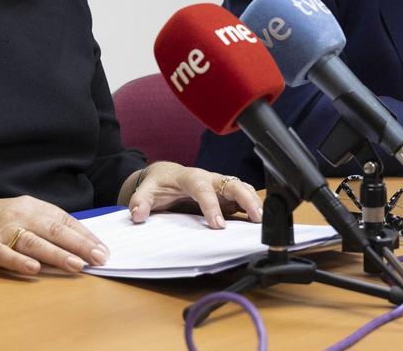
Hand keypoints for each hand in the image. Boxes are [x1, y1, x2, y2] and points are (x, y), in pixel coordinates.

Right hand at [0, 196, 109, 275]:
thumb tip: (76, 241)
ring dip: (57, 254)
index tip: (102, 248)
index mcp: (29, 206)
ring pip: (33, 241)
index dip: (84, 234)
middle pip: (53, 229)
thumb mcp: (18, 214)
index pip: (63, 219)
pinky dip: (18, 261)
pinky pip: (4, 253)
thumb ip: (43, 224)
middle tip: (99, 258)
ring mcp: (0, 229)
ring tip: (76, 265)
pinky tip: (33, 269)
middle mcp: (18, 215)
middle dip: (79, 244)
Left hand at [125, 162, 262, 227]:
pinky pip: (243, 198)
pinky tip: (261, 220)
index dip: (211, 206)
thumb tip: (138, 214)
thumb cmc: (157, 183)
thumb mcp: (145, 190)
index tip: (218, 225)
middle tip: (257, 217)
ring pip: (242, 188)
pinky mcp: (225, 196)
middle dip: (246, 198)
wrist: (164, 176)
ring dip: (254, 202)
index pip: (203, 189)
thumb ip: (140, 201)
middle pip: (231, 183)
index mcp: (190, 177)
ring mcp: (219, 186)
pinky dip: (254, 206)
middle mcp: (209, 179)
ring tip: (264, 220)